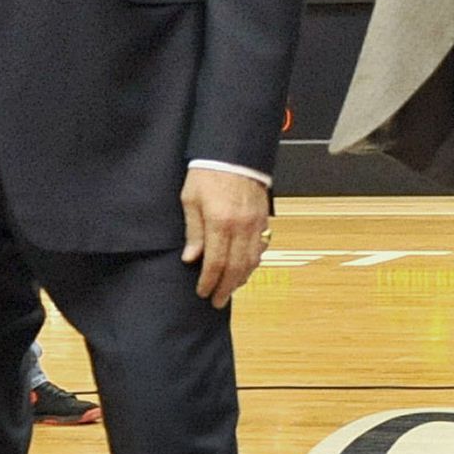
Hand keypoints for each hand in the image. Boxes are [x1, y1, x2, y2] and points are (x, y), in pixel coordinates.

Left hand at [181, 165, 271, 307]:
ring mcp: (255, 223)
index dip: (209, 281)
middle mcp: (241, 226)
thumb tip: (192, 258)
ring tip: (230, 289)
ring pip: (252, 261)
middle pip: (236, 267)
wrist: (233, 152)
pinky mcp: (263, 219)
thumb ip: (193, 231)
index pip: (216, 262)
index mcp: (220, 222)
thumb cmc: (208, 172)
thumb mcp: (191, 199)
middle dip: (226, 287)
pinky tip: (245, 269)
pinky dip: (253, 263)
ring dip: (241, 278)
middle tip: (217, 301)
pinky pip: (260, 248)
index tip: (202, 292)